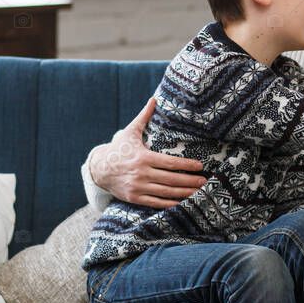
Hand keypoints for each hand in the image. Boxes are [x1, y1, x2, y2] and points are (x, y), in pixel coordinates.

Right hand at [88, 96, 206, 207]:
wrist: (99, 169)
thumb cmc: (119, 148)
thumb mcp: (130, 131)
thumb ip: (144, 116)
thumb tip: (154, 98)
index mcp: (143, 157)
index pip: (170, 162)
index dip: (186, 165)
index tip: (200, 166)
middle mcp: (141, 173)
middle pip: (171, 179)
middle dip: (190, 181)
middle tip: (204, 181)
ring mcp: (138, 187)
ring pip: (166, 192)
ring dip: (183, 193)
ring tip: (198, 192)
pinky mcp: (134, 198)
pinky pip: (155, 203)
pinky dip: (170, 204)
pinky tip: (182, 202)